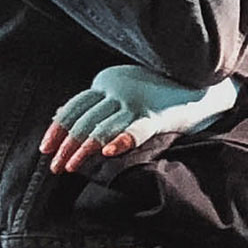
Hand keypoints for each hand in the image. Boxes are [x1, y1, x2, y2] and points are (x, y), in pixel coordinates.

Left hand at [39, 65, 240, 174]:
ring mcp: (136, 100)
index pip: (74, 106)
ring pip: (102, 127)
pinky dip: (119, 141)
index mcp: (106, 80)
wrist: (201, 83)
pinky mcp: (156, 114)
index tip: (46, 148)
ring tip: (70, 168)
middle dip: (66, 145)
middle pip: (83, 119)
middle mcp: (117, 87)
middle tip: (55, 167)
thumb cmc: (160, 90)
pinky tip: (107, 153)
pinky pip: (134, 130)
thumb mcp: (125, 90)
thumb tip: (69, 121)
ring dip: (82, 149)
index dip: (58, 128)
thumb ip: (102, 103)